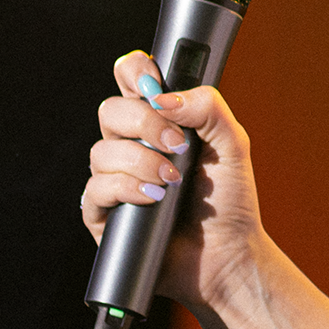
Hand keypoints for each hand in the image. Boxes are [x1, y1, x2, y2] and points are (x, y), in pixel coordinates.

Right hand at [81, 50, 267, 316]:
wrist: (228, 255)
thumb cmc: (229, 202)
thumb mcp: (233, 143)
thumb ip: (208, 106)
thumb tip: (164, 97)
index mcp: (159, 122)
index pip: (130, 81)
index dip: (133, 72)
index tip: (152, 81)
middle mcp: (132, 146)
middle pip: (110, 111)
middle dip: (143, 122)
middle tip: (178, 143)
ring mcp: (115, 180)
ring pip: (101, 151)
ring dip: (141, 162)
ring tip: (173, 181)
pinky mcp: (104, 216)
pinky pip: (95, 190)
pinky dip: (125, 189)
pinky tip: (153, 198)